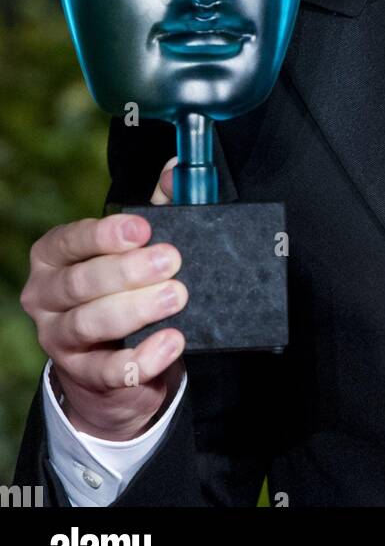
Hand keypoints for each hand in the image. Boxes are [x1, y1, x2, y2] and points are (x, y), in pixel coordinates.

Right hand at [20, 155, 186, 439]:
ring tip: (176, 296)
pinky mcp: (83, 375)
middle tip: (171, 261)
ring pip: (90, 323)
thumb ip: (157, 206)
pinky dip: (141, 359)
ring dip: (135, 310)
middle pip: (80, 283)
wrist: (116, 360)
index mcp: (54, 256)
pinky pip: (108, 370)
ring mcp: (59, 339)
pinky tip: (170, 342)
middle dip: (127, 271)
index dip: (105, 234)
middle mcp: (46, 296)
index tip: (142, 229)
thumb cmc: (124, 285)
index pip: (70, 240)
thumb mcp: (136, 244)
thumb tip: (176, 170)